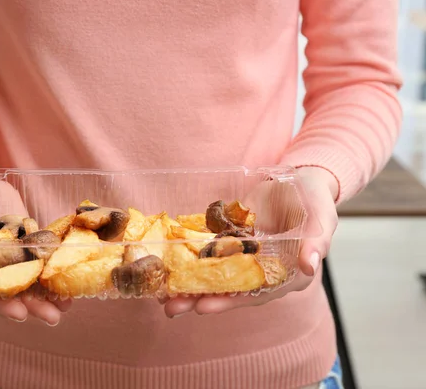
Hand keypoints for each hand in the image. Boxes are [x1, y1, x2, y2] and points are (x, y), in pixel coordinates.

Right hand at [0, 158, 70, 324]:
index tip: (18, 312)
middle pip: (5, 295)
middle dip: (30, 306)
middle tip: (51, 316)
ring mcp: (1, 260)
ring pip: (22, 284)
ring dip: (44, 298)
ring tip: (65, 307)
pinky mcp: (18, 246)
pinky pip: (35, 264)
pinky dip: (49, 275)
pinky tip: (68, 286)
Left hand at [163, 166, 338, 317]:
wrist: (300, 179)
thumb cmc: (315, 200)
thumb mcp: (321, 217)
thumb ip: (316, 241)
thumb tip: (309, 265)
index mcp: (288, 275)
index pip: (256, 294)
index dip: (230, 302)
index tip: (204, 307)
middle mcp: (264, 272)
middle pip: (230, 290)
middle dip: (201, 299)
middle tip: (172, 307)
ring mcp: (246, 258)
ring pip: (216, 275)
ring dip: (191, 285)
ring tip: (163, 294)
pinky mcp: (232, 242)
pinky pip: (210, 254)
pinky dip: (191, 260)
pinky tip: (169, 265)